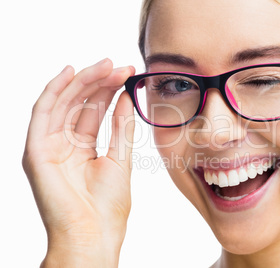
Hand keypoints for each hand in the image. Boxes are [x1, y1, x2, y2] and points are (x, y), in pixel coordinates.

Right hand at [22, 59, 135, 266]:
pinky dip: (54, 90)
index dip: (109, 90)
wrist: (94, 235)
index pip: (94, 111)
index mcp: (83, 149)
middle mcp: (63, 145)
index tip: (128, 74)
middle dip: (99, 82)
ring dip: (83, 81)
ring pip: (63, 103)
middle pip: (79, 104)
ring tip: (105, 65)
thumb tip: (125, 96)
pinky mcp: (35, 151)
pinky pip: (42, 113)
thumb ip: (120, 127)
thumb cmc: (108, 206)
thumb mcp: (120, 158)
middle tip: (120, 66)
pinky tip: (70, 72)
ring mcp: (48, 147)